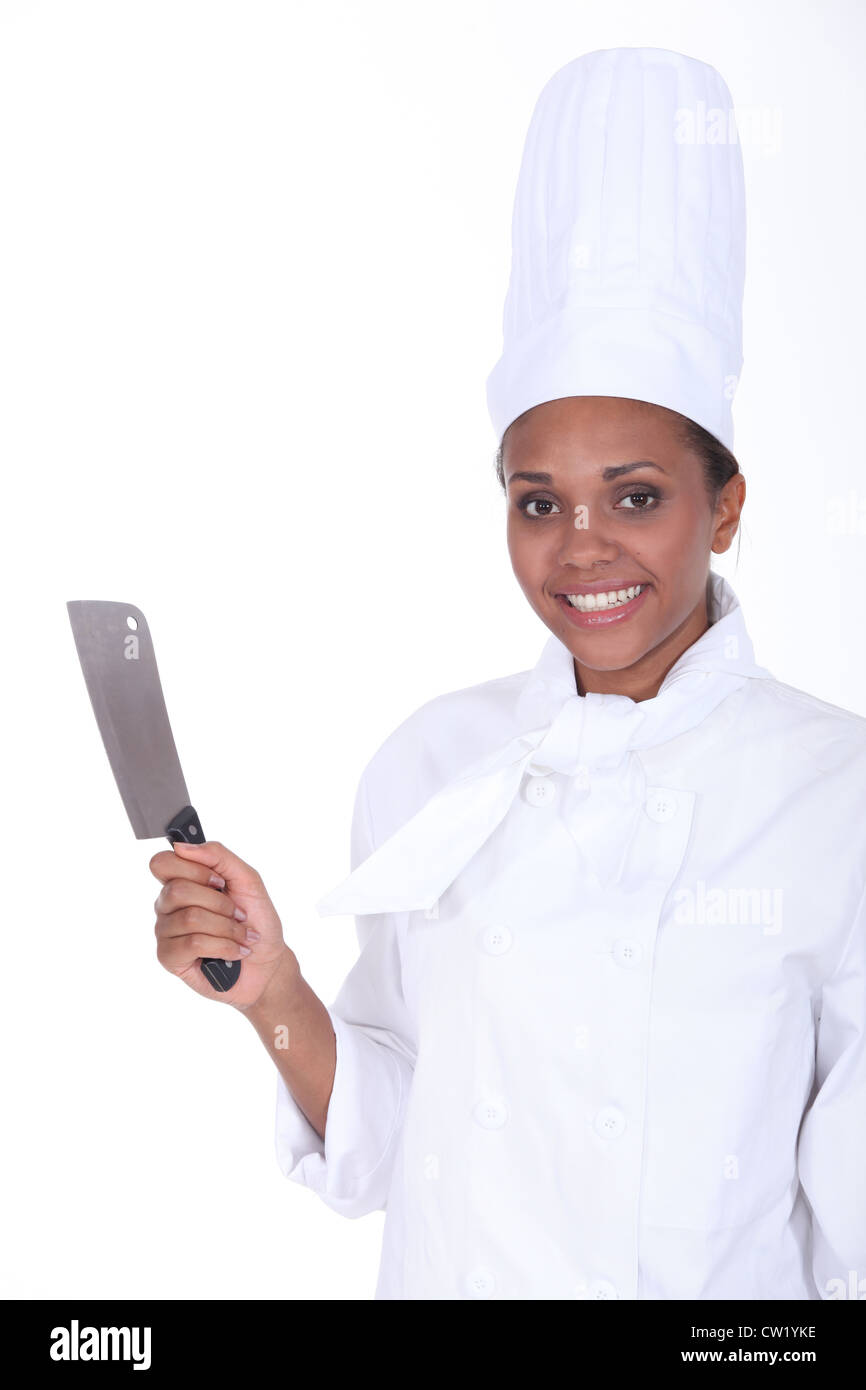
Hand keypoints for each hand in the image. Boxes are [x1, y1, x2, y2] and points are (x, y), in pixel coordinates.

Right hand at [149, 840, 298, 1008]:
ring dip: (227, 928)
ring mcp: (165, 931)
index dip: (193, 870)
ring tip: (240, 936)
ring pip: (190, 918)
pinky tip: (233, 952)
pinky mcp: (169, 958)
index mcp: (182, 881)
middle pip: (178, 890)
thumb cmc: (256, 919)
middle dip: (220, 904)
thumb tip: (181, 847)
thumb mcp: (247, 879)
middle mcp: (167, 905)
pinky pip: (192, 943)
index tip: (220, 882)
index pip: (162, 863)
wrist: (267, 961)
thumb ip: (218, 856)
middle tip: (238, 913)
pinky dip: (223, 946)